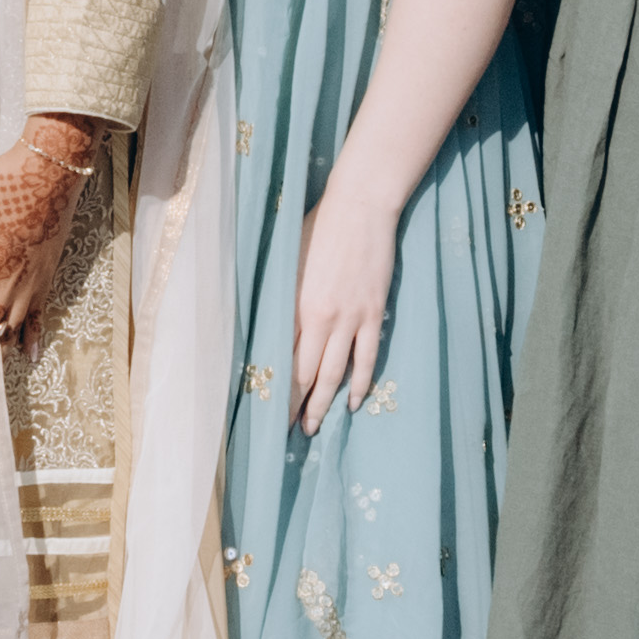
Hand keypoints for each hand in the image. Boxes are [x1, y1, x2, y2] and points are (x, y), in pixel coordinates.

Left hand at [289, 175, 402, 435]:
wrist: (360, 207)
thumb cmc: (318, 227)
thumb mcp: (289, 260)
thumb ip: (282, 294)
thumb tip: (271, 322)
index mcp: (294, 304)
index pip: (280, 357)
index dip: (274, 386)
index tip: (264, 408)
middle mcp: (320, 317)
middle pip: (304, 372)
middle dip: (293, 404)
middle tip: (286, 431)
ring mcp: (350, 318)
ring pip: (334, 372)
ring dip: (323, 403)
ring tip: (314, 427)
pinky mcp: (373, 313)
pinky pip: (367, 356)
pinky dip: (360, 382)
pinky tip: (354, 401)